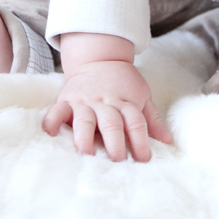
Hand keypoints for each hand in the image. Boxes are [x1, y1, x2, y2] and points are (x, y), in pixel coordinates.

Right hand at [43, 59, 171, 161]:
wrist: (100, 57)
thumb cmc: (123, 82)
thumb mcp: (142, 95)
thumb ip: (152, 119)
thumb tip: (168, 141)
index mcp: (125, 101)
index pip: (136, 121)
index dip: (140, 140)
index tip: (144, 159)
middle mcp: (106, 101)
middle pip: (112, 122)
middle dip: (114, 142)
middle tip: (117, 160)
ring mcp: (85, 100)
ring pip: (85, 119)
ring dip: (85, 137)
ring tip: (87, 154)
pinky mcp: (67, 99)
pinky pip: (57, 110)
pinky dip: (52, 121)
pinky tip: (51, 133)